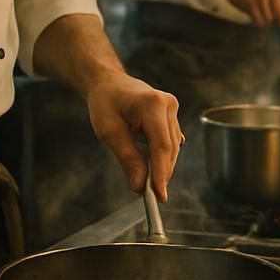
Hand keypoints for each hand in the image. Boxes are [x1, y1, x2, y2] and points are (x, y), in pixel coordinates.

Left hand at [86, 73, 182, 200]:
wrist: (109, 82)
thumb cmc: (105, 103)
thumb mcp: (109, 131)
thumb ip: (127, 158)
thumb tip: (139, 186)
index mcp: (152, 104)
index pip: (162, 146)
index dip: (161, 173)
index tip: (159, 196)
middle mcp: (168, 104)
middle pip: (170, 148)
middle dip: (162, 173)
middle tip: (153, 197)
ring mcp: (172, 107)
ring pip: (173, 146)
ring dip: (163, 166)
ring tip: (150, 186)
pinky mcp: (172, 113)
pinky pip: (171, 140)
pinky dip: (163, 156)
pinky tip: (153, 168)